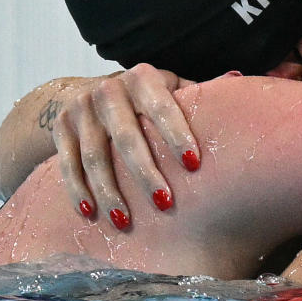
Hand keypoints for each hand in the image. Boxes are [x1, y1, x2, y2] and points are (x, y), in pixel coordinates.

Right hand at [52, 63, 203, 228]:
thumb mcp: (173, 88)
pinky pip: (68, 165)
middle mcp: (109, 90)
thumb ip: (201, 92)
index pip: (162, 108)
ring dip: (110, 192)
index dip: (177, 136)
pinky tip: (91, 214)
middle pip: (126, 138)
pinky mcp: (60, 129)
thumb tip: (241, 82)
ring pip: (94, 157)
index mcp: (143, 78)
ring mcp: (80, 109)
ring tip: (126, 222)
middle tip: (165, 204)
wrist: (86, 90)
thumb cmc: (148, 99)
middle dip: (145, 173)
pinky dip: (78, 191)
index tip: (193, 165)